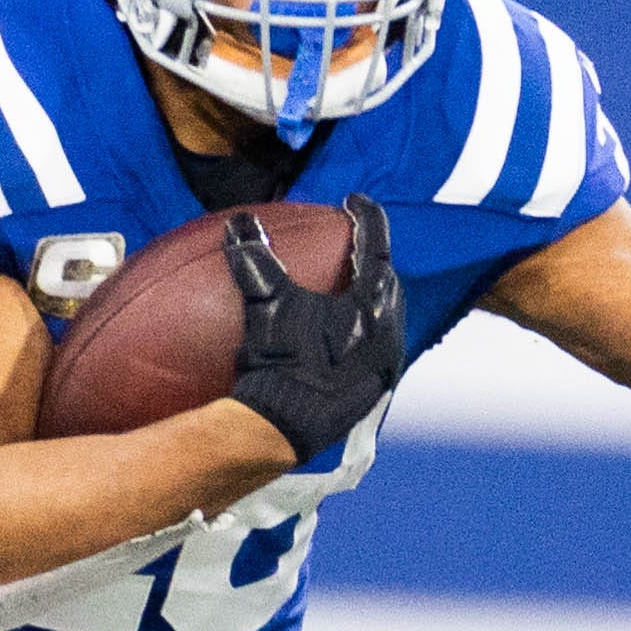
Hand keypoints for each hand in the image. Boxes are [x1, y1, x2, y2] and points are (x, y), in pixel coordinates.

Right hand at [225, 194, 405, 462]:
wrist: (285, 429)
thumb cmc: (279, 365)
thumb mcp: (266, 306)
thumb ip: (256, 260)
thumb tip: (240, 222)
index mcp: (373, 306)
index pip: (376, 246)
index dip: (366, 218)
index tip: (353, 200)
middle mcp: (390, 332)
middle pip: (388, 281)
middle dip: (372, 257)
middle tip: (352, 242)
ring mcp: (385, 363)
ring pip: (388, 313)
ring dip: (370, 294)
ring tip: (348, 283)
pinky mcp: (374, 387)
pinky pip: (377, 341)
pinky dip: (362, 324)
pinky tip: (339, 330)